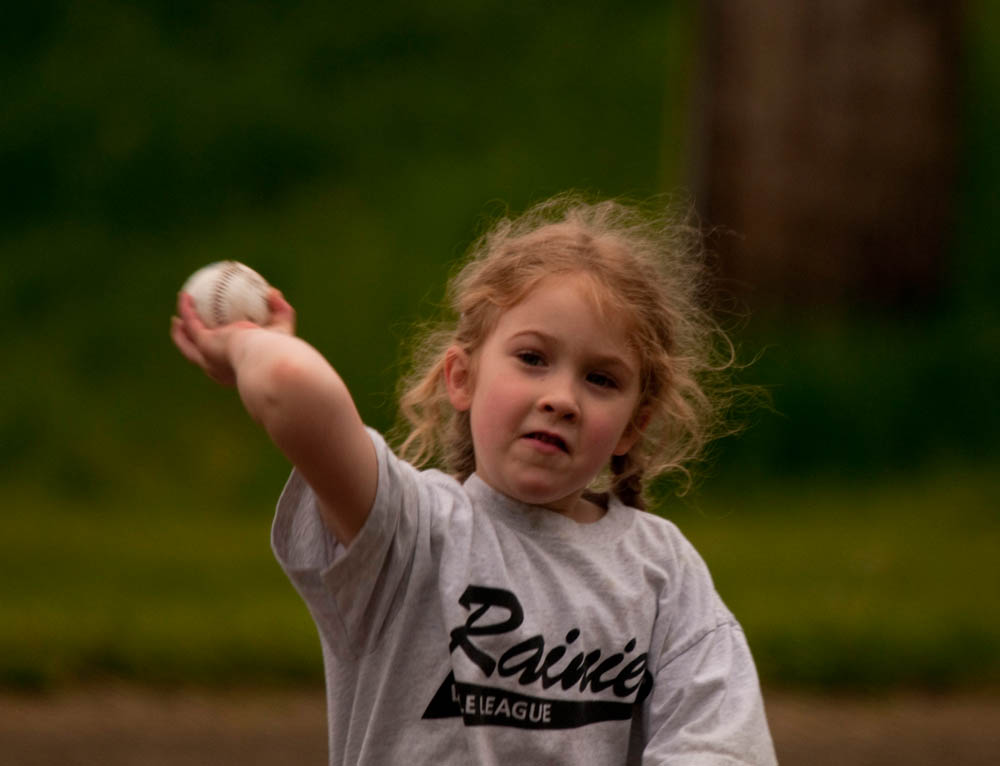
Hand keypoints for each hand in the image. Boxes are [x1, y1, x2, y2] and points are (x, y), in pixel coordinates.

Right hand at [170, 288, 295, 385]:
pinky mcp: (204, 344)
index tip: (220, 338)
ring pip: (188, 346)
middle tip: (189, 333)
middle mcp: (219, 369)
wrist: (268, 359)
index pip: (227, 361)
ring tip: (177, 318)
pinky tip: (185, 295)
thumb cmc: (280, 349)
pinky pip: (191, 323)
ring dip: (180, 333)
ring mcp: (209, 358)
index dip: (221, 352)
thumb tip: (274, 292)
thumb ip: (280, 310)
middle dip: (193, 348)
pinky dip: (186, 309)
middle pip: (200, 358)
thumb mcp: (283, 327)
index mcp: (237, 370)